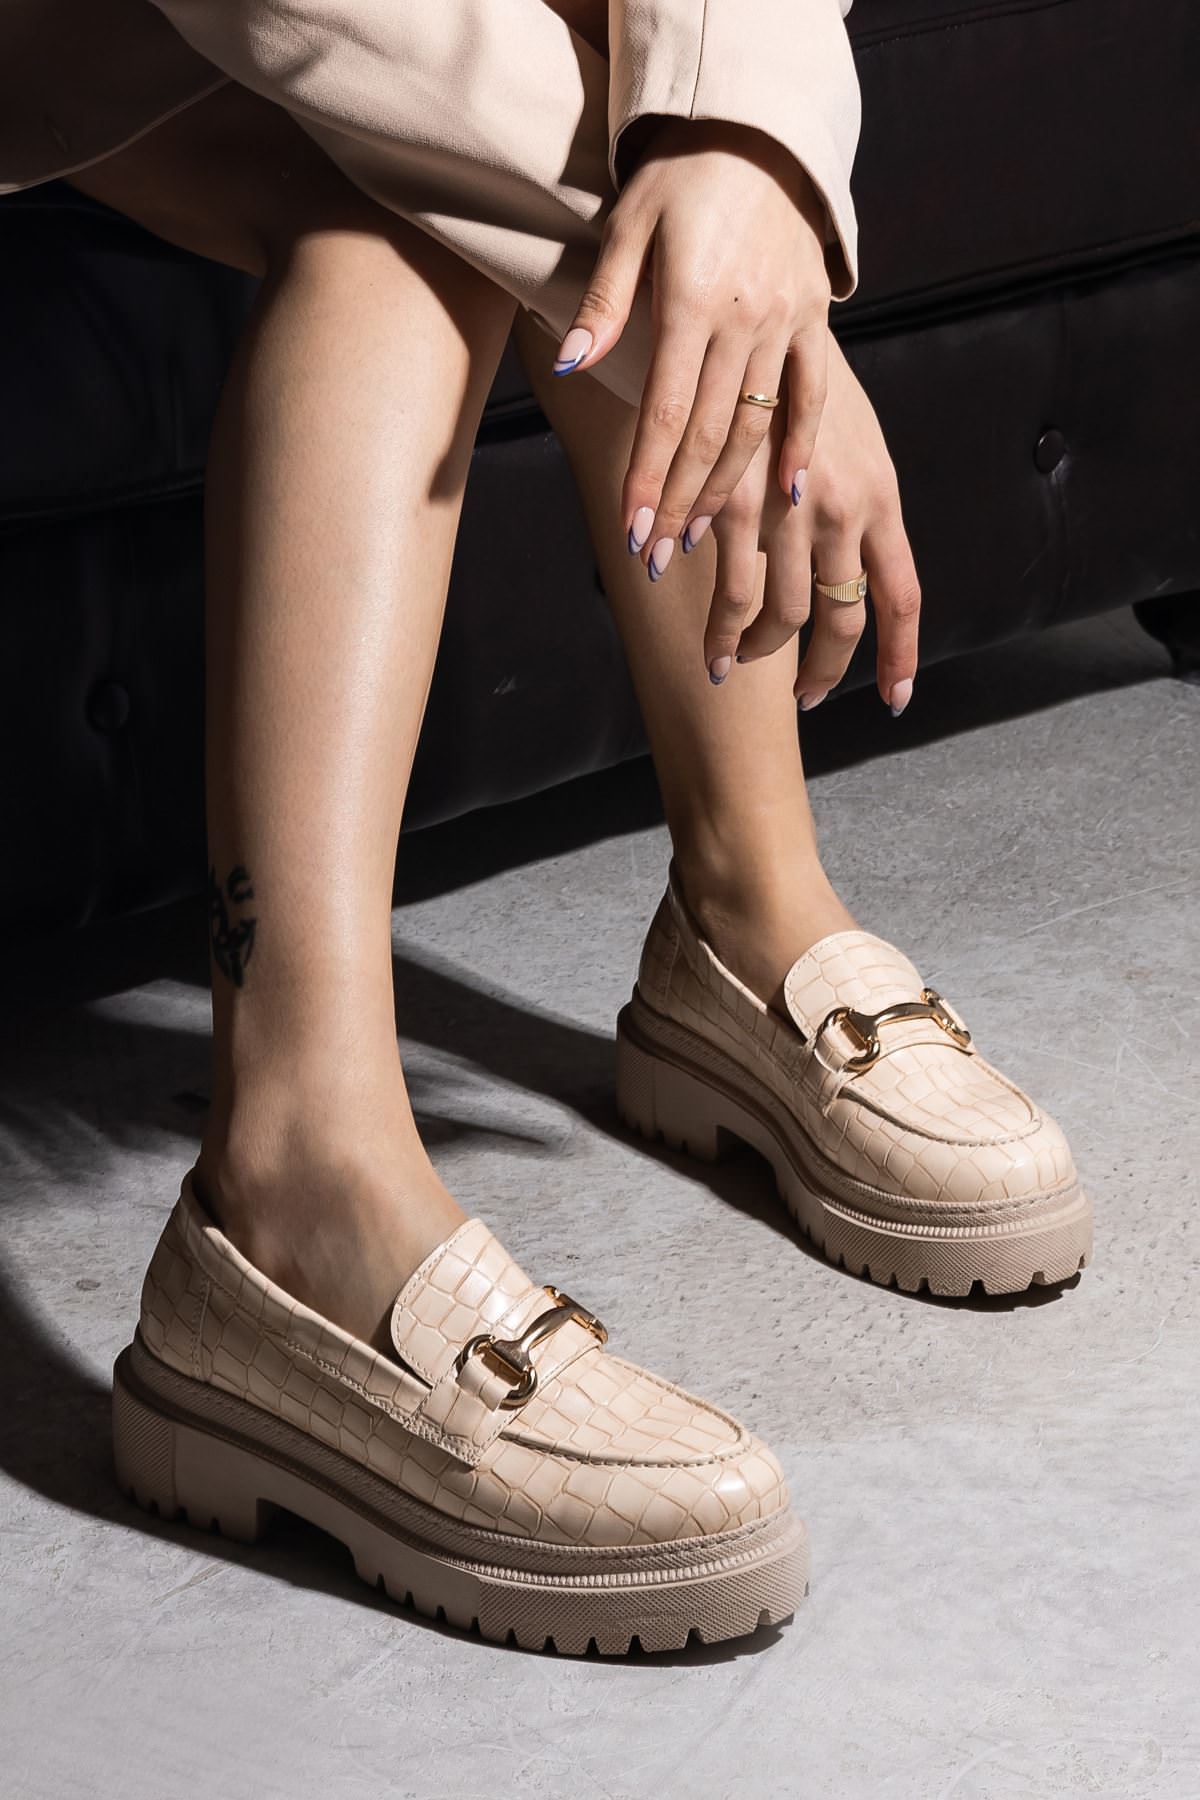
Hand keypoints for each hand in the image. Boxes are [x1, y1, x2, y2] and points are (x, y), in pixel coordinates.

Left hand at [554, 118, 832, 576]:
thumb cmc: (678, 180)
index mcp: (694, 301)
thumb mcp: (627, 228)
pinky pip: (812, 395)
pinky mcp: (814, 320)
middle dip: (678, 504)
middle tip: (655, 557)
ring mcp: (787, 323)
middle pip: (710, 436)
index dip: (648, 477)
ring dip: (727, 490)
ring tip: (696, 538)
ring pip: (756, 426)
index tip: (631, 529)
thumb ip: (603, 303)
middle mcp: (747, 320)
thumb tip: (569, 364)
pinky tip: (785, 493)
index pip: (667, 412)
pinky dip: (800, 445)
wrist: (758, 135)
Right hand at [704, 331, 920, 713]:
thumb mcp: (850, 437)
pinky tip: (712, 646)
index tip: (896, 699)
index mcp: (880, 496)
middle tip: (807, 697)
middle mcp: (846, 510)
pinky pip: (732, 595)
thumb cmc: (798, 379)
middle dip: (825, 672)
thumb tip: (850, 559)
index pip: (902, 594)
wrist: (748, 319)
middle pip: (844, 619)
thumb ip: (857, 500)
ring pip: (785, 616)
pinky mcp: (737, 507)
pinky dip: (721, 629)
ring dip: (759, 652)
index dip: (901, 654)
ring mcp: (791, 512)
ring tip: (737, 663)